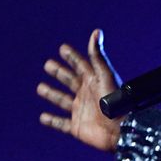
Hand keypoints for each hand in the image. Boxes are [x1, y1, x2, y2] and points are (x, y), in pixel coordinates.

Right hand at [37, 29, 123, 151]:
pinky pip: (61, 124)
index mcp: (94, 81)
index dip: (72, 57)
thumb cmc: (115, 101)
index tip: (62, 48)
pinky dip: (52, 121)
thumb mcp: (105, 75)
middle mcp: (87, 94)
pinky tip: (43, 117)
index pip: (81, 65)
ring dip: (52, 94)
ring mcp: (81, 111)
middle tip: (48, 64)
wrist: (120, 129)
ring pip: (63, 100)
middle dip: (59, 73)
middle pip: (70, 81)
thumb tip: (96, 31)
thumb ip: (97, 56)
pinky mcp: (77, 127)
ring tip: (40, 88)